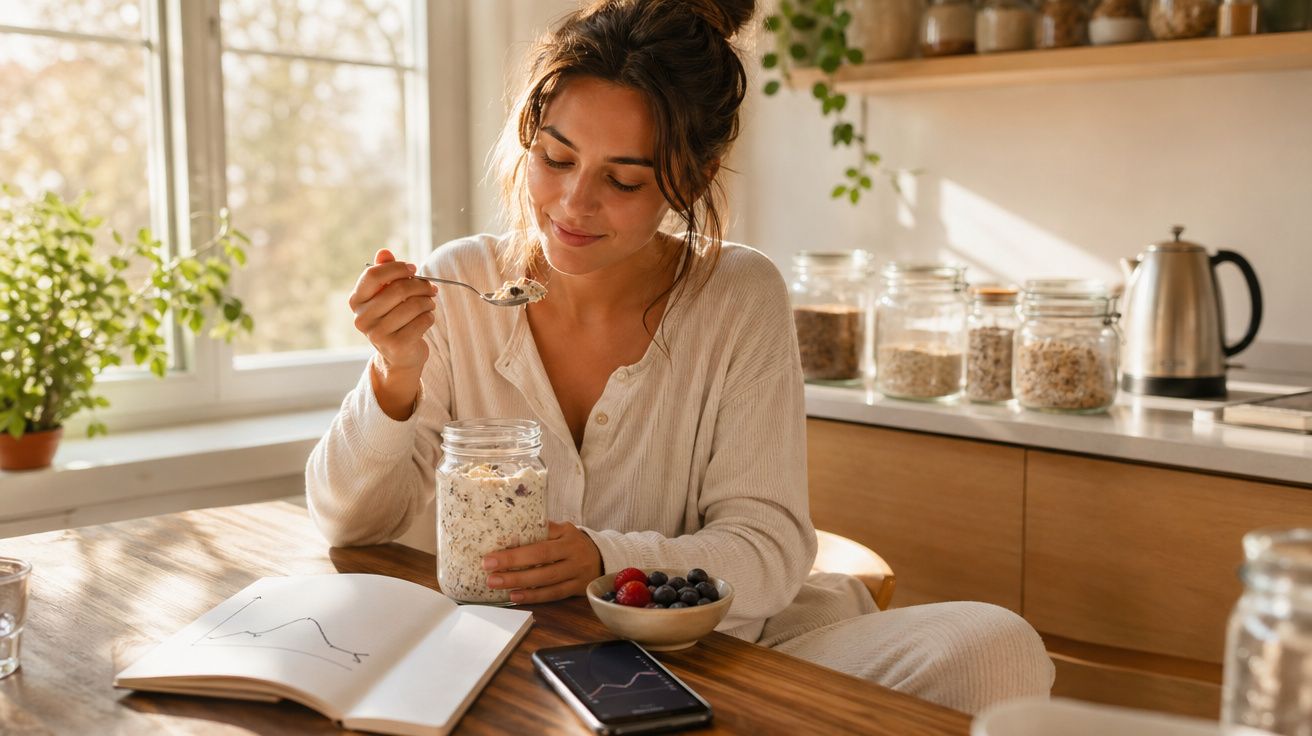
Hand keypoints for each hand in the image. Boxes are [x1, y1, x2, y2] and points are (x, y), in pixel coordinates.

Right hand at [350, 248, 436, 374]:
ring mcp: (377, 334)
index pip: (373, 275)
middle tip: (431, 288)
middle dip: (420, 285)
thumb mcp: (387, 295)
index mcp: (356, 301)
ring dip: (428, 302)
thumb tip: (384, 252)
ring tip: (430, 303)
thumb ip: (385, 272)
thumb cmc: (394, 318)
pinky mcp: (396, 346)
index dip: (396, 268)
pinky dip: (430, 317)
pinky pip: (422, 321)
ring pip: (413, 305)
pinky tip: (427, 318)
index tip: (413, 268)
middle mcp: (362, 318)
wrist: (399, 355)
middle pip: (397, 289)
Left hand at [483, 521, 602, 603]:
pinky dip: (534, 596)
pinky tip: (515, 596)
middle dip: (513, 566)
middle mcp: (573, 554)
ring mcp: (576, 573)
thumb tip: (509, 531)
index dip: (517, 550)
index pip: (540, 542)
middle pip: (542, 560)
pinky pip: (553, 594)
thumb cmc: (574, 542)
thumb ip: (543, 530)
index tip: (493, 554)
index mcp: (567, 535)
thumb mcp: (563, 529)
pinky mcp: (576, 589)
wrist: (603, 558)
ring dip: (519, 583)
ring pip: (546, 580)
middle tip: (488, 569)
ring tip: (496, 583)